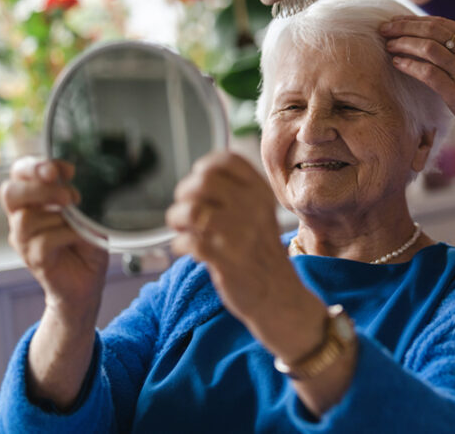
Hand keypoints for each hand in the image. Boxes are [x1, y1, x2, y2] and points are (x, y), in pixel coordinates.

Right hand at [0, 157, 107, 323]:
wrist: (86, 283)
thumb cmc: (85, 244)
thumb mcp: (86, 213)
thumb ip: (76, 198)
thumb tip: (73, 186)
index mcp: (33, 200)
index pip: (20, 172)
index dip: (38, 165)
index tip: (67, 170)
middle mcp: (22, 217)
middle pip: (10, 192)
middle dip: (40, 188)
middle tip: (68, 196)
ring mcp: (24, 240)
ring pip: (26, 218)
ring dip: (57, 216)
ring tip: (77, 222)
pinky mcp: (34, 259)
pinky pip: (43, 241)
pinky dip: (66, 235)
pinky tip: (79, 238)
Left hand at [166, 151, 298, 320]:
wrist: (277, 293)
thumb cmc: (259, 250)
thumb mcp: (258, 212)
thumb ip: (233, 193)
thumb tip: (192, 181)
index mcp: (260, 192)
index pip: (227, 161)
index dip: (204, 168)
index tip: (199, 186)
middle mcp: (253, 207)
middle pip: (203, 181)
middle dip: (183, 194)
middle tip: (185, 211)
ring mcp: (241, 234)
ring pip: (191, 211)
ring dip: (177, 219)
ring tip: (182, 230)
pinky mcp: (227, 260)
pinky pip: (188, 242)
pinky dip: (181, 245)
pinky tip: (190, 251)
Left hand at [381, 16, 454, 151]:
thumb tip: (434, 46)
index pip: (441, 22)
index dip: (415, 20)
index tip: (398, 21)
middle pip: (431, 29)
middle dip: (403, 27)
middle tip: (384, 29)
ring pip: (427, 47)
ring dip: (403, 43)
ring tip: (388, 45)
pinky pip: (427, 72)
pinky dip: (409, 65)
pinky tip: (397, 64)